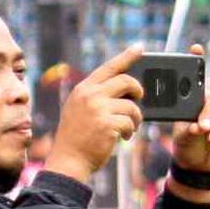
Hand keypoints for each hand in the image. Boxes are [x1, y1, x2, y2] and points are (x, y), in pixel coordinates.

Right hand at [44, 45, 145, 183]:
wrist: (69, 161)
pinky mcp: (108, 124)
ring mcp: (98, 109)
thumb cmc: (78, 138)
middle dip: (138, 90)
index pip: (109, 67)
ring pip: (132, 106)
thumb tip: (126, 90)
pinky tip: (124, 137)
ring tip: (128, 128)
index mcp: (83, 89)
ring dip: (135, 118)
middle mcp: (90, 95)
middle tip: (140, 98)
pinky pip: (130, 122)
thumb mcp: (80, 110)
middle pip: (126, 81)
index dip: (127, 56)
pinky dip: (131, 131)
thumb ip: (97, 97)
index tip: (140, 47)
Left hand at [170, 48, 209, 175]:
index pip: (195, 79)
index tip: (196, 48)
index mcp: (193, 100)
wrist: (200, 164)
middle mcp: (209, 102)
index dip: (196, 61)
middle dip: (206, 114)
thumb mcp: (181, 138)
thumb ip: (187, 131)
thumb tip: (196, 127)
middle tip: (201, 127)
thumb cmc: (187, 145)